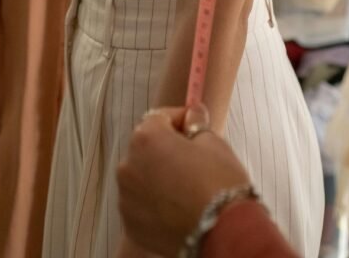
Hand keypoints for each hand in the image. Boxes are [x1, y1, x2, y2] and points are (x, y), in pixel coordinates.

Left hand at [117, 104, 251, 257]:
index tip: (195, 127)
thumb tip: (193, 114)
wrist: (221, 234)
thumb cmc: (218, 184)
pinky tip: (179, 206)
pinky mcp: (131, 225)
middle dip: (167, 148)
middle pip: (147, 147)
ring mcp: (126, 198)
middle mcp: (128, 166)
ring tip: (187, 186)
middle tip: (194, 158)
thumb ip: (196, 124)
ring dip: (159, 175)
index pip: (160, 117)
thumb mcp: (213, 142)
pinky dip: (155, 201)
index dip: (180, 119)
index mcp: (146, 138)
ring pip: (142, 176)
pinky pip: (141, 203)